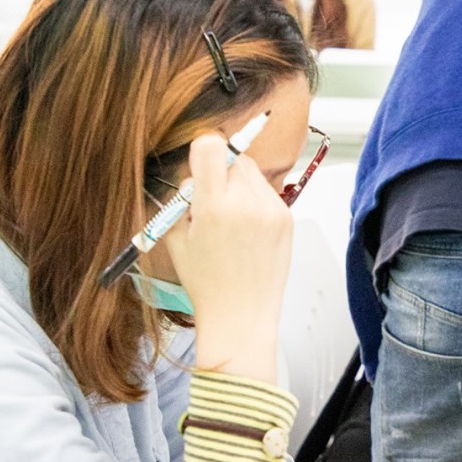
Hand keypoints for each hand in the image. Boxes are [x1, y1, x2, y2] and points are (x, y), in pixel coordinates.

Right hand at [165, 133, 292, 385]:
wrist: (241, 315)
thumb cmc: (204, 281)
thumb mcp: (175, 238)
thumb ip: (181, 199)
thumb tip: (190, 172)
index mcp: (213, 207)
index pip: (211, 147)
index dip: (202, 154)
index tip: (199, 171)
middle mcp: (245, 203)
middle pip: (233, 158)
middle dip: (220, 173)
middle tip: (213, 201)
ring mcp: (270, 210)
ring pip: (252, 173)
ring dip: (239, 185)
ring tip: (232, 219)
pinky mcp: (287, 218)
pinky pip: (267, 192)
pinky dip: (255, 201)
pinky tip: (248, 230)